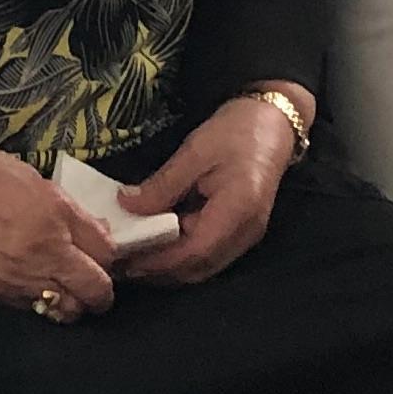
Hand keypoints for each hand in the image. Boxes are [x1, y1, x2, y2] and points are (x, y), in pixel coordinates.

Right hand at [0, 140, 117, 315]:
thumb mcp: (39, 183)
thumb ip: (74, 214)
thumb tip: (99, 234)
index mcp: (56, 226)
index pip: (106, 257)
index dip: (111, 258)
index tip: (106, 256)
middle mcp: (42, 261)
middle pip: (93, 293)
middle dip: (101, 292)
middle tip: (95, 283)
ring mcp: (18, 283)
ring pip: (65, 311)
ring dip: (72, 302)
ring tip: (65, 288)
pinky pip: (33, 309)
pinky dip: (42, 302)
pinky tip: (35, 286)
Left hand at [118, 96, 302, 284]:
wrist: (273, 123)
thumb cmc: (236, 131)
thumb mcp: (194, 152)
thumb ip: (162, 184)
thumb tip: (126, 205)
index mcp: (238, 212)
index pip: (195, 252)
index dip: (158, 261)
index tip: (124, 258)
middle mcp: (245, 233)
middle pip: (197, 267)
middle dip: (158, 270)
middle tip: (119, 261)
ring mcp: (244, 237)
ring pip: (201, 265)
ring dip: (167, 265)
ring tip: (131, 254)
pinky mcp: (239, 233)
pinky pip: (206, 253)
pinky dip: (179, 253)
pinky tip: (156, 241)